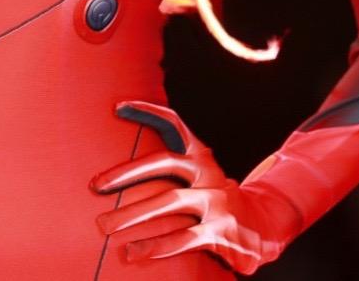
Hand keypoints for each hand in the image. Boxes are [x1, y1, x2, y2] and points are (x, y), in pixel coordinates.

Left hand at [91, 100, 303, 275]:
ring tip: (105, 226)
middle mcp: (209, 174)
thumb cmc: (214, 203)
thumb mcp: (198, 179)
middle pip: (163, 164)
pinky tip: (135, 253)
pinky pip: (184, 238)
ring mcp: (217, 200)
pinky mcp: (222, 230)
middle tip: (96, 186)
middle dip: (125, 174)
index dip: (148, 112)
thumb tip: (119, 174)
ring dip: (133, 215)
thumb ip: (170, 172)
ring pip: (169, 203)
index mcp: (201, 157)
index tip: (118, 106)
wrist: (262, 229)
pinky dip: (157, 247)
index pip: (174, 124)